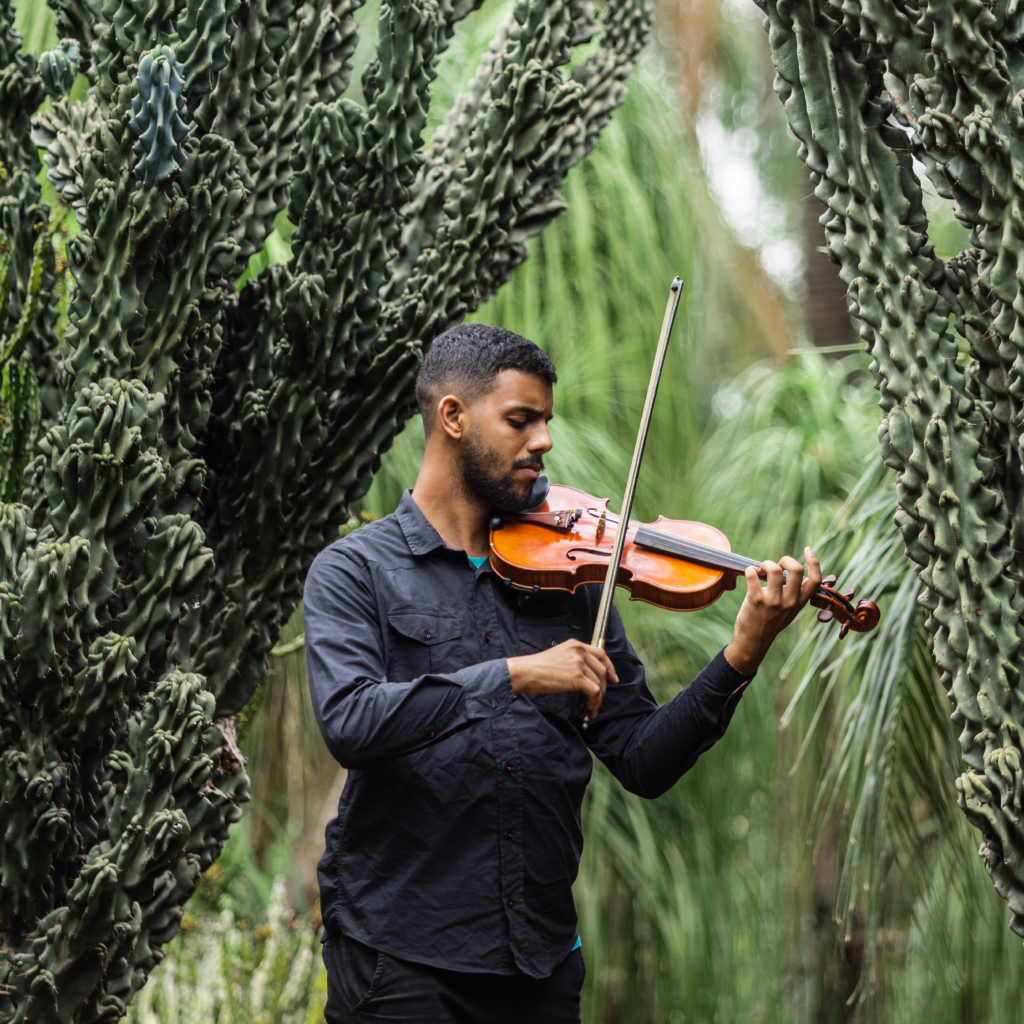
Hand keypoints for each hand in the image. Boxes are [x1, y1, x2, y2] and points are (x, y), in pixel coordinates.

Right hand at [507, 639, 619, 718]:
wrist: (526, 672)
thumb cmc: (537, 667)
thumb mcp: (559, 655)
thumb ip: (573, 659)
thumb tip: (586, 674)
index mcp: (575, 645)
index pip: (601, 654)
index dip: (610, 667)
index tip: (613, 678)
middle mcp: (579, 651)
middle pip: (602, 670)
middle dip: (604, 686)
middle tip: (600, 697)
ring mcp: (579, 664)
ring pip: (599, 683)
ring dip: (598, 698)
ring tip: (592, 706)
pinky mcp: (577, 677)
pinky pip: (595, 691)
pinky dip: (595, 702)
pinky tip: (589, 707)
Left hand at [723, 547, 821, 676]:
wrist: (753, 641)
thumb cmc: (770, 621)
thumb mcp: (789, 610)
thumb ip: (793, 593)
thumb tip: (790, 569)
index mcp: (800, 601)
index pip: (815, 579)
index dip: (814, 562)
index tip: (808, 550)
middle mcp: (790, 601)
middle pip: (796, 569)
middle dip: (785, 560)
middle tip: (775, 566)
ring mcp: (774, 601)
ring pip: (775, 569)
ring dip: (766, 564)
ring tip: (760, 571)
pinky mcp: (756, 600)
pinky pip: (753, 575)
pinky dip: (749, 570)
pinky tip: (749, 574)